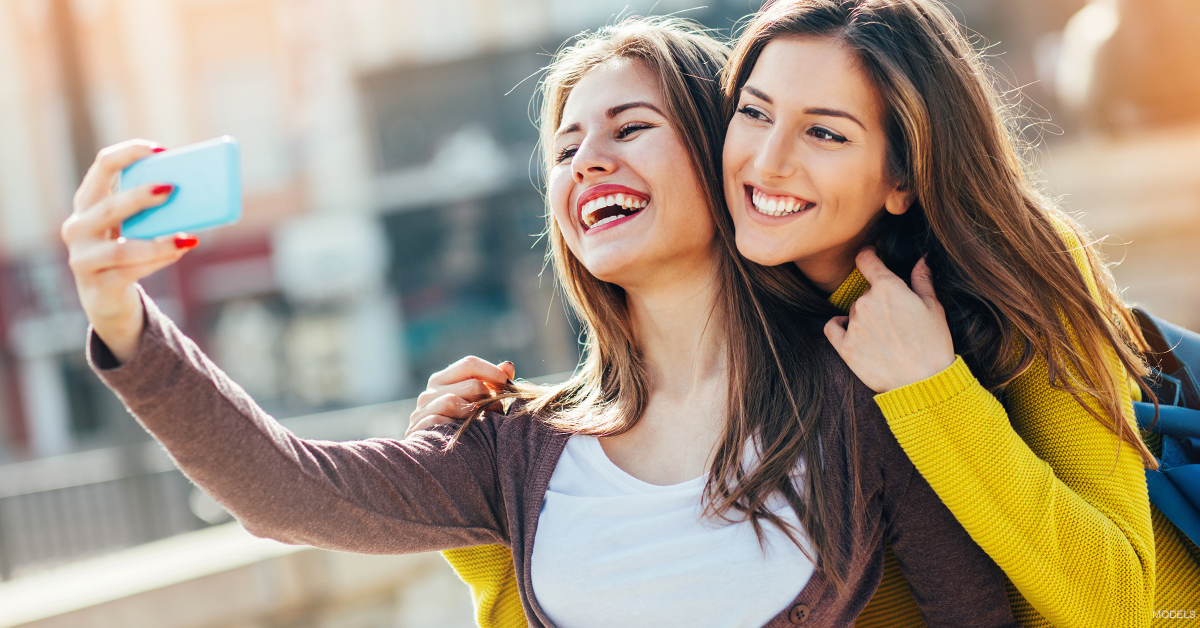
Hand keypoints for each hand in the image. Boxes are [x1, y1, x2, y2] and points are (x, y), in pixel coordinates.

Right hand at [62, 140, 198, 363]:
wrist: (106, 298)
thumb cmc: (126, 252)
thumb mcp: (134, 227)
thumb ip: (153, 211)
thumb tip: (197, 195)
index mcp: (88, 202)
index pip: (103, 166)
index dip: (130, 154)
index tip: (161, 150)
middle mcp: (78, 227)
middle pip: (108, 207)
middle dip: (140, 196)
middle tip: (172, 189)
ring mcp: (83, 258)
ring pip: (121, 248)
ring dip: (156, 242)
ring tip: (185, 237)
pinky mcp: (98, 284)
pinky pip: (131, 271)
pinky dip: (158, 261)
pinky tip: (179, 251)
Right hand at [406, 357, 515, 435]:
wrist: (440, 467)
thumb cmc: (465, 431)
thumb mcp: (480, 405)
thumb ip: (494, 385)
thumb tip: (508, 365)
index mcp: (442, 381)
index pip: (469, 364)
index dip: (492, 372)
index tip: (507, 383)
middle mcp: (428, 393)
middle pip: (469, 384)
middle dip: (489, 396)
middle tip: (500, 409)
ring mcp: (420, 412)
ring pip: (452, 401)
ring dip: (475, 412)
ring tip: (486, 424)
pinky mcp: (417, 430)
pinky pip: (438, 421)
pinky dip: (456, 426)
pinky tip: (468, 435)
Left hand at [823, 247, 955, 392]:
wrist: (924, 382)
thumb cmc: (933, 344)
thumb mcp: (934, 308)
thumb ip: (922, 280)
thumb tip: (921, 259)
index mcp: (888, 288)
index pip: (866, 260)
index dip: (868, 255)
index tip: (870, 255)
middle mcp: (866, 303)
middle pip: (865, 292)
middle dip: (878, 299)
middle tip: (897, 319)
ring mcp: (853, 325)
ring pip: (854, 311)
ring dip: (865, 317)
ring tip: (886, 336)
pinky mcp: (845, 347)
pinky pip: (833, 327)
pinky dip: (840, 326)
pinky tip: (853, 333)